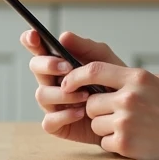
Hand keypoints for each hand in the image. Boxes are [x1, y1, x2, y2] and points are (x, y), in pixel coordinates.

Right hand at [23, 29, 125, 146]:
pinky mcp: (57, 124)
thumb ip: (85, 47)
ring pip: (42, 94)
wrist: (127, 112)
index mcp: (59, 63)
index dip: (31, 41)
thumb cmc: (112, 83)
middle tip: (68, 67)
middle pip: (35, 67)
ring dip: (63, 93)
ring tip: (86, 95)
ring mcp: (52, 103)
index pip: (39, 49)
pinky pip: (49, 120)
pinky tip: (81, 112)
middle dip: (48, 65)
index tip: (34, 35)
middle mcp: (52, 81)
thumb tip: (63, 36)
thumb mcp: (104, 60)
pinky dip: (65, 115)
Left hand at [63, 61, 158, 159]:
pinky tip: (133, 141)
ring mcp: (126, 122)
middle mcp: (128, 98)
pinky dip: (114, 143)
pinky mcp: (126, 144)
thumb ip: (136, 79)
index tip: (67, 83)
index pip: (94, 70)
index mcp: (137, 78)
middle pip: (91, 102)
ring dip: (106, 128)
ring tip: (130, 128)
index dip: (75, 77)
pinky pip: (105, 142)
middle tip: (114, 115)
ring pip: (96, 124)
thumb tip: (111, 77)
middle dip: (97, 110)